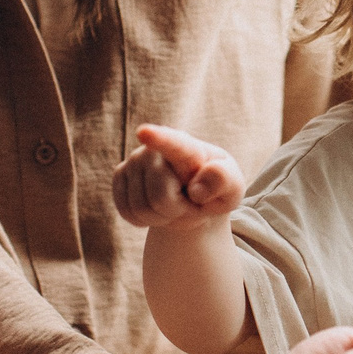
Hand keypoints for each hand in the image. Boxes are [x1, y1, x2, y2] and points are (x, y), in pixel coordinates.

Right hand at [114, 124, 244, 228]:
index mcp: (187, 148)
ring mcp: (133, 161)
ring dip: (162, 218)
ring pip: (141, 209)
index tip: (145, 133)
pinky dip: (145, 220)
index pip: (174, 145)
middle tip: (191, 203)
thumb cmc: (216, 189)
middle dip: (179, 212)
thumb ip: (224, 181)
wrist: (193, 195)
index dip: (158, 139)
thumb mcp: (232, 188)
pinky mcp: (119, 177)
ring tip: (175, 205)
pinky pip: (128, 212)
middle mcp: (155, 149)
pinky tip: (156, 209)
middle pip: (160, 198)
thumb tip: (197, 190)